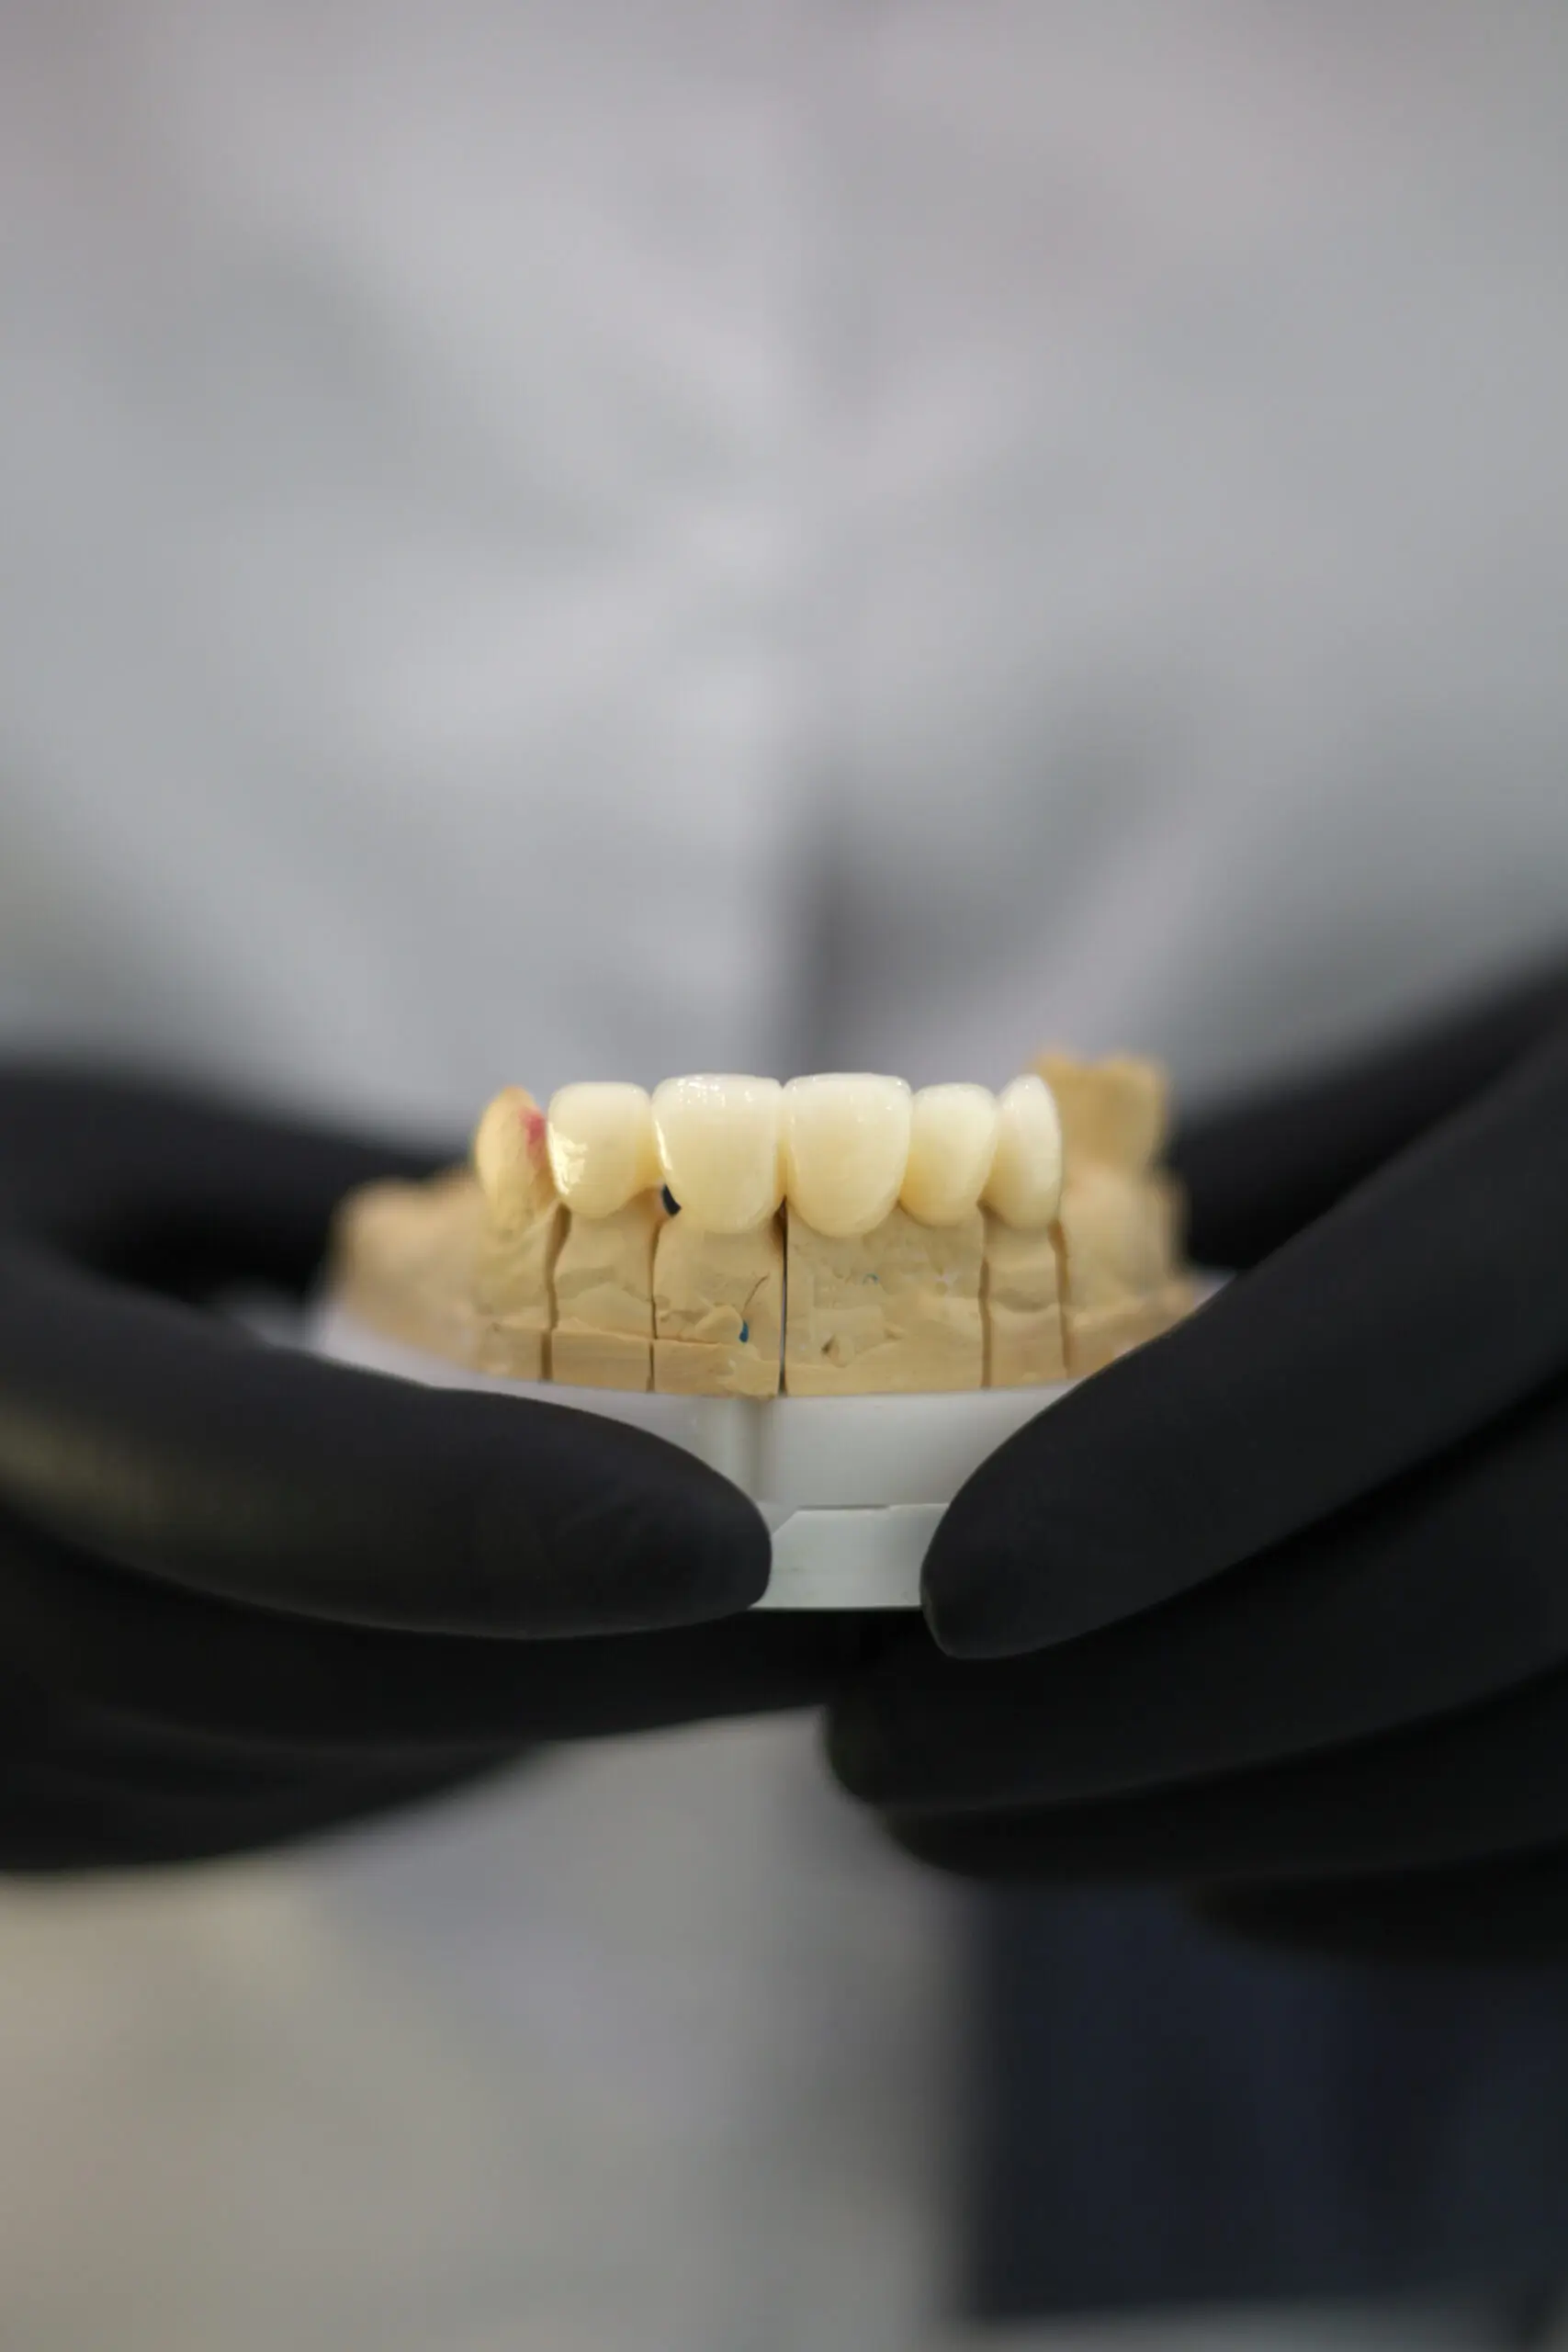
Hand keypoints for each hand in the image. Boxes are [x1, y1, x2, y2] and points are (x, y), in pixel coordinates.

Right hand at [0, 1067, 853, 1868]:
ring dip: (572, 1712)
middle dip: (633, 1661)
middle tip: (861, 1597)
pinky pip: (288, 1806)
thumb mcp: (100, 1143)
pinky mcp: (35, 1837)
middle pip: (352, 1681)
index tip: (748, 1538)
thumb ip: (334, 1184)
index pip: (259, 1486)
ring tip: (770, 1634)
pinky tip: (578, 1677)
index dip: (511, 1523)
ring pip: (341, 1767)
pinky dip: (459, 1741)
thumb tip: (608, 1194)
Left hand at [827, 960, 1567, 1960]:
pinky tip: (1224, 1886)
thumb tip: (1005, 1261)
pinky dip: (1406, 1900)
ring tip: (983, 1827)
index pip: (1425, 1327)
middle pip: (1466, 1594)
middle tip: (884, 1757)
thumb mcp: (1516, 1044)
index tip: (948, 1594)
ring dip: (1227, 1825)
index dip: (1179, 1473)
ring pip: (1540, 1761)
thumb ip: (1290, 1155)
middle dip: (1141, 1708)